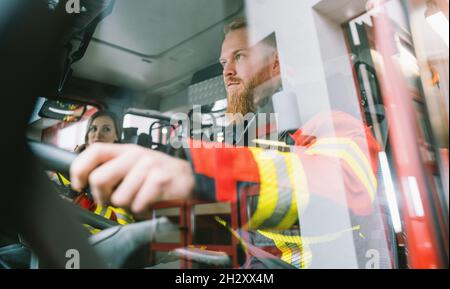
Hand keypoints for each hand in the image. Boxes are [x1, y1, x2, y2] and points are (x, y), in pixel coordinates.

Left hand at [70, 143, 194, 216]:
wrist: (194, 180)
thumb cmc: (163, 176)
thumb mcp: (138, 166)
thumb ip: (115, 169)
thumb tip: (88, 182)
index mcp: (128, 151)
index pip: (95, 151)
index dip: (80, 169)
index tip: (79, 184)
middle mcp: (137, 155)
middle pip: (100, 178)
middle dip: (103, 197)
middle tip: (113, 200)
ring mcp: (149, 167)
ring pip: (119, 198)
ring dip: (129, 206)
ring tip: (142, 199)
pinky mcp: (159, 181)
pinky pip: (137, 206)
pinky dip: (144, 211)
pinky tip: (153, 204)